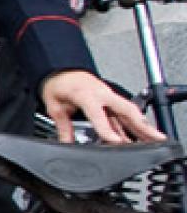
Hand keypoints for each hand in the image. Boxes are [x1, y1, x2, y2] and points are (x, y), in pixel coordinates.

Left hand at [40, 69, 162, 143]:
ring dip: (142, 126)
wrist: (61, 69)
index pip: (99, 114)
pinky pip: (122, 114)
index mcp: (86, 95)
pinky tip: (137, 137)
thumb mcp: (55, 106)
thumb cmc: (59, 83)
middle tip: (156, 138)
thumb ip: (63, 127)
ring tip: (155, 140)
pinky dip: (131, 126)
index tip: (117, 141)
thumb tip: (66, 144)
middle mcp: (102, 94)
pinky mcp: (110, 99)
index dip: (107, 130)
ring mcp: (108, 96)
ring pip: (129, 112)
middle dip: (142, 125)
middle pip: (126, 110)